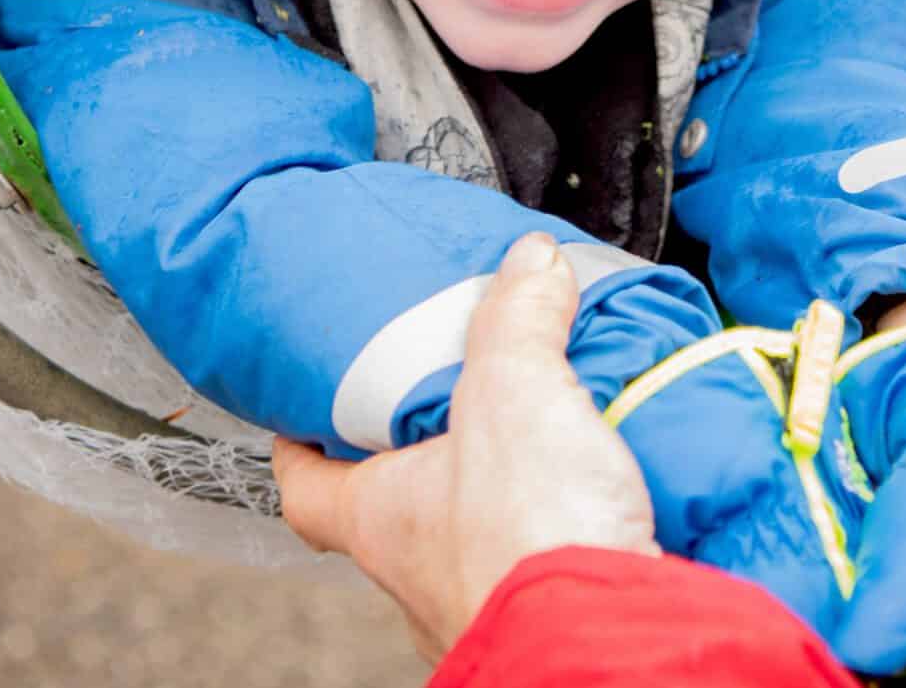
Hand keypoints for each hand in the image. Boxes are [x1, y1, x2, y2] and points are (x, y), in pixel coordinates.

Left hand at [273, 234, 658, 659]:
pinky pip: (538, 571)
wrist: (608, 641)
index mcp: (380, 517)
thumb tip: (530, 264)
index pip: (304, 488)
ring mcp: (475, 609)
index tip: (299, 415)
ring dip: (498, 504)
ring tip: (548, 452)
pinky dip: (560, 537)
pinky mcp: (542, 623)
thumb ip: (517, 319)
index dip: (297, 447)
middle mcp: (416, 577)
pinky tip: (601, 506)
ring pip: (467, 547)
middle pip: (391, 515)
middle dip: (423, 465)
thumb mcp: (514, 392)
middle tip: (457, 412)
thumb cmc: (529, 542)